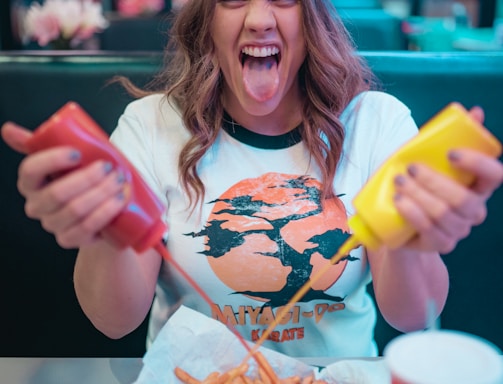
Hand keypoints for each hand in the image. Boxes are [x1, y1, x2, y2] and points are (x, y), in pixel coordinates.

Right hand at [1, 122, 127, 248]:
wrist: (100, 212)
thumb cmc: (82, 179)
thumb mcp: (65, 159)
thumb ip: (40, 142)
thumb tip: (7, 129)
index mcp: (30, 183)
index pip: (30, 170)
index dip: (52, 160)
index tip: (77, 153)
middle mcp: (37, 206)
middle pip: (57, 193)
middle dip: (88, 178)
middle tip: (110, 167)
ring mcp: (53, 225)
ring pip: (75, 210)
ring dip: (101, 193)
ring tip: (120, 181)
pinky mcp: (70, 240)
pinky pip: (87, 227)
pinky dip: (107, 211)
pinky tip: (120, 199)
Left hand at [392, 107, 502, 253]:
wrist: (399, 221)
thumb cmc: (419, 185)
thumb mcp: (430, 160)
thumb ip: (450, 138)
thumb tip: (474, 110)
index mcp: (479, 187)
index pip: (496, 176)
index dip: (478, 164)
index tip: (450, 153)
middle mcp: (474, 210)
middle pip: (464, 199)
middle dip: (435, 181)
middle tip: (410, 168)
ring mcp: (459, 230)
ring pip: (444, 214)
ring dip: (419, 195)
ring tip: (398, 182)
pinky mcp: (440, 244)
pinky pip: (429, 230)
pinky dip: (412, 213)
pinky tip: (400, 201)